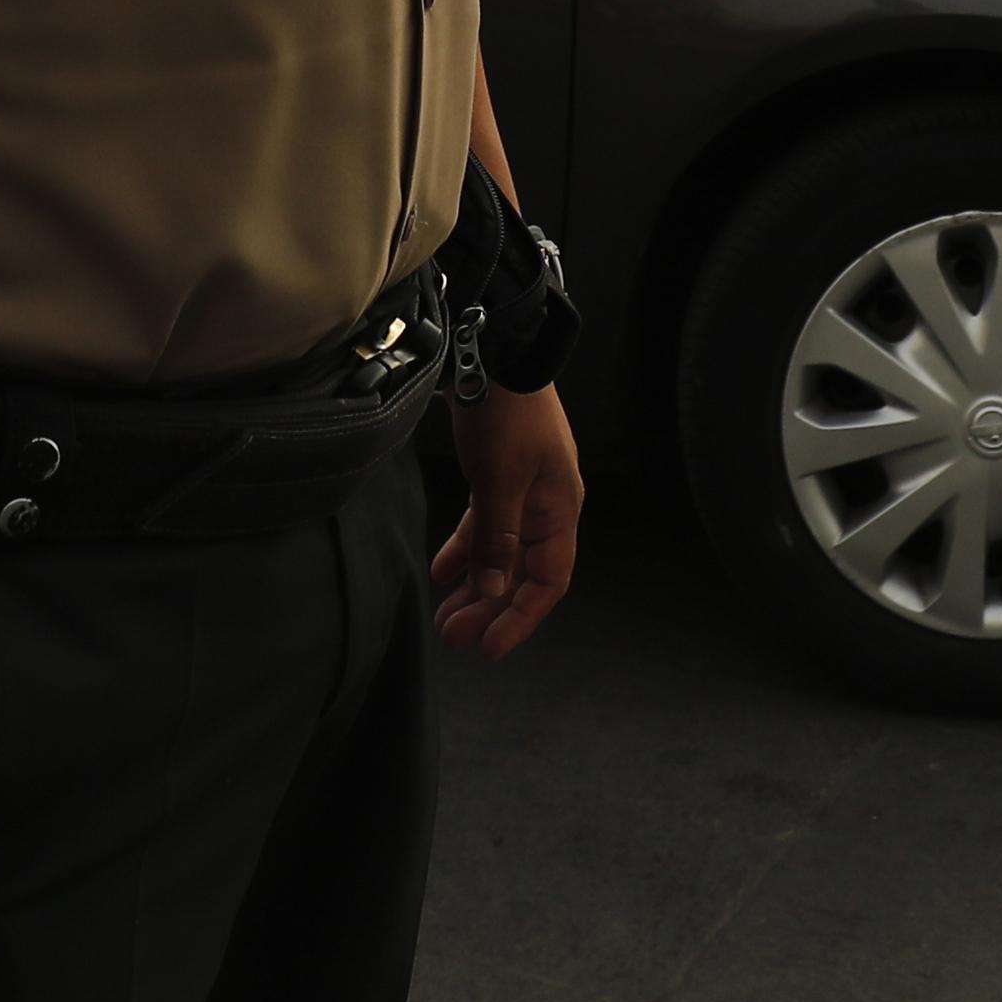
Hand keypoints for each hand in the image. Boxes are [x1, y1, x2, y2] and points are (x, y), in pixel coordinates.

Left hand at [434, 382, 580, 659]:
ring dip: (475, 585)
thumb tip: (492, 591)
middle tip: (453, 637)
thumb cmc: (507, 414)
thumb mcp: (499, 480)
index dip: (520, 618)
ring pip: (501, 554)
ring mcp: (524, 493)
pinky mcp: (500, 478)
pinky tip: (443, 570)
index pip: (548, 582)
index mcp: (558, 512)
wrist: (500, 353)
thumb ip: (495, 538)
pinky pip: (487, 527)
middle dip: (489, 608)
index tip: (489, 648)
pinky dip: (467, 550)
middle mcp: (546, 508)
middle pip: (521, 573)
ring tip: (446, 616)